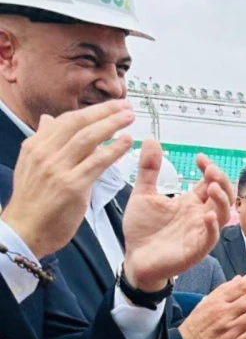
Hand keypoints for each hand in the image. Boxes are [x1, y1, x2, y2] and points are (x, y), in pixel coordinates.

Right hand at [0, 100, 134, 257]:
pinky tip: (126, 142)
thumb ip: (43, 142)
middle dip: (104, 112)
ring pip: (88, 138)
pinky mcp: (72, 186)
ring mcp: (57, 169)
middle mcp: (45, 154)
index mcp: (35, 147)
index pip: (66, 120)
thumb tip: (47, 120)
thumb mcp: (31, 166)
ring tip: (129, 118)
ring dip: (112, 125)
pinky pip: (96, 162)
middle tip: (125, 107)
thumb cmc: (32, 202)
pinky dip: (114, 149)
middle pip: (78, 124)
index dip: (91, 111)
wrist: (24, 232)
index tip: (111, 106)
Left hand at [123, 140, 235, 290]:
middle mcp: (200, 215)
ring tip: (212, 187)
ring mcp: (200, 232)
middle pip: (223, 195)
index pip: (210, 181)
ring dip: (221, 200)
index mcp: (191, 202)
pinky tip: (207, 216)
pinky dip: (212, 227)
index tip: (199, 158)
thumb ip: (149, 169)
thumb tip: (151, 139)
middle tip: (209, 170)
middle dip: (221, 180)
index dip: (209, 168)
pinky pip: (210, 238)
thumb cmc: (142, 230)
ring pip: (223, 214)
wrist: (134, 259)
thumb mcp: (143, 194)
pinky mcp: (196, 250)